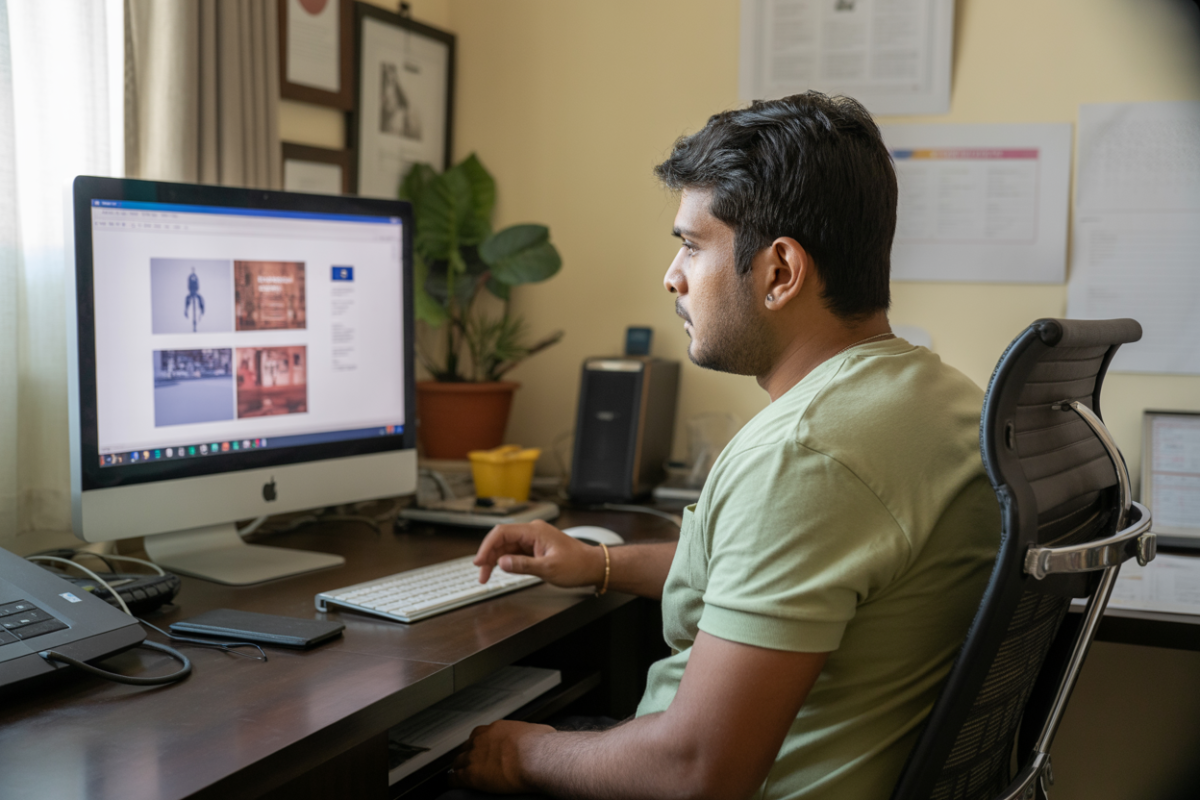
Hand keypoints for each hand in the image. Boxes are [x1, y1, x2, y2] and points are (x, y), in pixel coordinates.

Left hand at [449, 719, 554, 793]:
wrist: (535, 758)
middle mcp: (483, 739)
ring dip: (459, 767)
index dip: (480, 743)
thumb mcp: (540, 731)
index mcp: (498, 729)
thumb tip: (542, 735)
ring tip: (459, 772)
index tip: (483, 749)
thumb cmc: (541, 746)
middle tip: (470, 761)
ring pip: (458, 761)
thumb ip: (534, 734)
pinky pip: (455, 777)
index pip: (481, 734)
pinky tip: (453, 783)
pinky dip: (453, 780)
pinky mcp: (472, 774)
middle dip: (468, 754)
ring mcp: (475, 756)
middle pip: (467, 746)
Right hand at [474, 520, 605, 587]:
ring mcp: (534, 540)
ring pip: (506, 547)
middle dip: (488, 556)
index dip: (487, 546)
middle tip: (481, 574)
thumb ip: (523, 565)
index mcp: (535, 531)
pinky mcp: (535, 548)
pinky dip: (506, 561)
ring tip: (487, 576)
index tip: (479, 561)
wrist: (593, 567)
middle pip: (502, 540)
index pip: (502, 532)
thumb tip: (502, 562)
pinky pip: (515, 552)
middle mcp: (532, 532)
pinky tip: (500, 570)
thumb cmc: (577, 565)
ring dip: (495, 560)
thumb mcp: (548, 569)